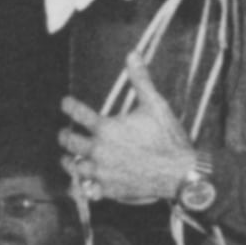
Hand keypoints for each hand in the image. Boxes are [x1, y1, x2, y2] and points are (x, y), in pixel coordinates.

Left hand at [59, 74, 204, 204]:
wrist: (180, 172)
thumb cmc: (168, 137)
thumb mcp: (155, 104)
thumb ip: (140, 80)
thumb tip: (132, 54)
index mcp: (106, 128)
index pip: (78, 113)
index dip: (69, 106)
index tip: (65, 103)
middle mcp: (99, 150)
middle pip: (70, 142)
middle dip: (65, 136)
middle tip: (64, 135)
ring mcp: (102, 172)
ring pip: (74, 167)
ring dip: (70, 161)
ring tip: (69, 159)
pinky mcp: (108, 190)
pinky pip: (86, 190)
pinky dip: (82, 186)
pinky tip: (82, 182)